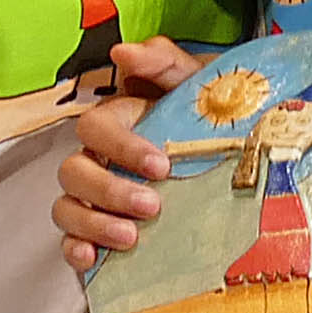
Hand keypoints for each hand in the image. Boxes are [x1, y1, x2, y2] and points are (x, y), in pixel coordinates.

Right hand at [54, 36, 191, 271]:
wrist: (245, 175)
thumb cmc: (212, 127)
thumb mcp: (197, 88)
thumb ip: (164, 63)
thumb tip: (124, 52)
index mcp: (120, 126)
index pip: (95, 129)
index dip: (120, 147)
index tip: (160, 165)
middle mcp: (100, 162)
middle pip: (73, 171)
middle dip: (108, 190)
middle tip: (152, 206)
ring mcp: (95, 201)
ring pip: (66, 208)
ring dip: (92, 223)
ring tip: (131, 238)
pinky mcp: (98, 237)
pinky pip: (69, 244)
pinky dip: (75, 252)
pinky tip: (93, 259)